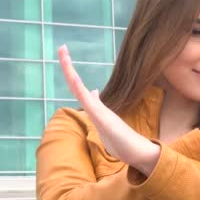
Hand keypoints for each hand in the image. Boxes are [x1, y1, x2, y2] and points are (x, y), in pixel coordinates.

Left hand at [58, 45, 159, 175]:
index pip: (78, 88)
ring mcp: (98, 111)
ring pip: (79, 88)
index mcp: (94, 108)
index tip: (65, 56)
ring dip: (70, 71)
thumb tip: (94, 93)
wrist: (137, 152)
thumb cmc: (123, 142)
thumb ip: (99, 110)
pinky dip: (79, 88)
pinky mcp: (102, 118)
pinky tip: (73, 78)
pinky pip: (87, 101)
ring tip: (63, 52)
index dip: (70, 73)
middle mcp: (95, 107)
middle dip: (67, 66)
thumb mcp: (105, 124)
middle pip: (76, 84)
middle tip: (61, 47)